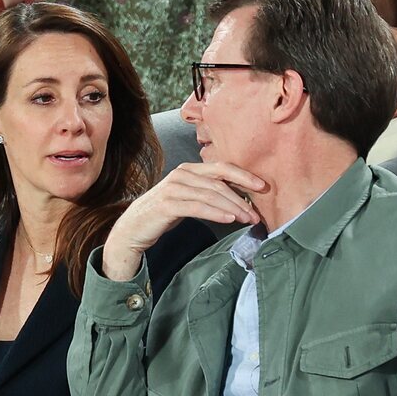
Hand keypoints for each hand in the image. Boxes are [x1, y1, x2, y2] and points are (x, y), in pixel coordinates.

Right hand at [102, 162, 266, 280]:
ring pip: (211, 195)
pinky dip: (216, 213)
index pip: (222, 168)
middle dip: (241, 198)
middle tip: (256, 213)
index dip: (244, 176)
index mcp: (189, 169)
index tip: (262, 186)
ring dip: (232, 207)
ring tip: (247, 219)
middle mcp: (182, 174)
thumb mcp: (189, 198)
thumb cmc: (164, 213)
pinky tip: (229, 219)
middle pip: (219, 182)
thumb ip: (209, 194)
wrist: (134, 228)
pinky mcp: (168, 204)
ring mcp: (173, 188)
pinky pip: (197, 207)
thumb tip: (240, 200)